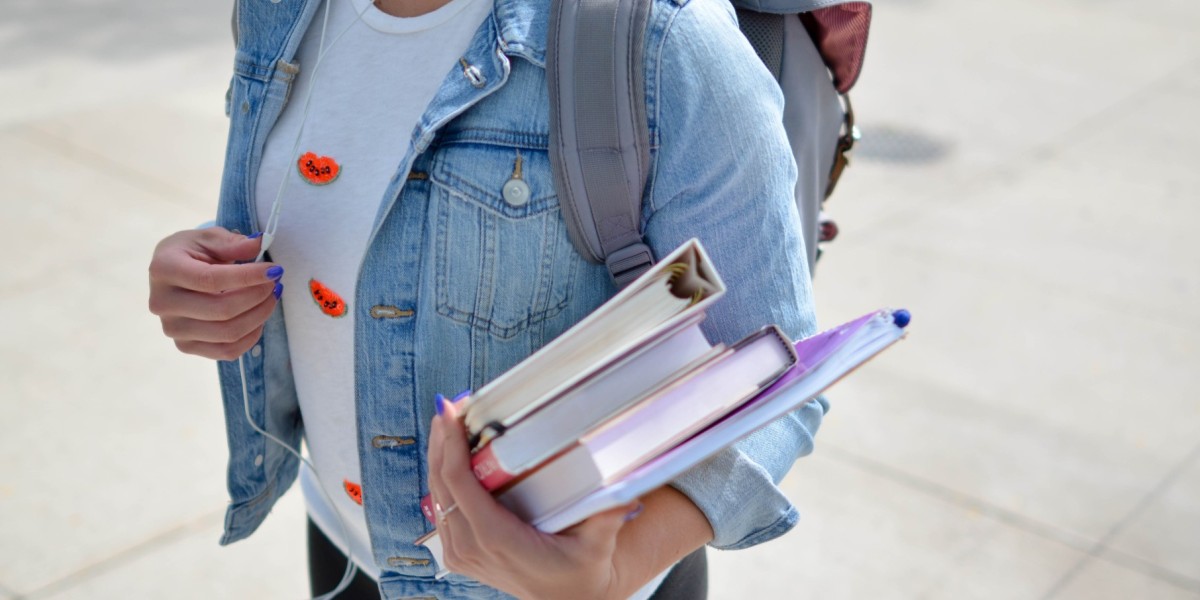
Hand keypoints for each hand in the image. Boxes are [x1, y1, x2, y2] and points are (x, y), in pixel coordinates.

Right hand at [148, 227, 283, 360]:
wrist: (172, 273)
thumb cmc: (191, 252)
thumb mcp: (208, 238)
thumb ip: (233, 243)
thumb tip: (259, 244)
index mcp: (164, 269)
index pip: (211, 279)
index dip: (248, 277)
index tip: (274, 270)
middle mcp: (162, 303)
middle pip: (222, 310)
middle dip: (258, 296)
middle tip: (275, 283)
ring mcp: (173, 329)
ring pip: (228, 333)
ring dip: (259, 316)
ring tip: (271, 297)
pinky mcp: (185, 346)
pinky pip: (227, 351)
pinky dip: (251, 336)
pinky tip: (259, 318)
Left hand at [427, 397, 639, 599]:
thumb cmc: (580, 571)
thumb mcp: (597, 545)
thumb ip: (607, 517)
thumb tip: (623, 490)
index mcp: (496, 539)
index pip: (459, 483)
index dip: (451, 444)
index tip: (451, 412)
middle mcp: (471, 547)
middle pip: (441, 482)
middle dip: (441, 440)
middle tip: (448, 406)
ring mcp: (461, 553)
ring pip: (436, 494)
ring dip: (439, 456)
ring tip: (448, 422)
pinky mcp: (460, 553)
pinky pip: (442, 508)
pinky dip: (443, 477)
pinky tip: (450, 454)